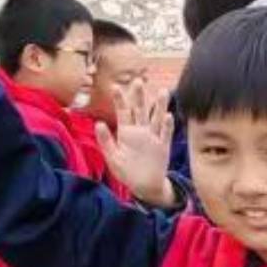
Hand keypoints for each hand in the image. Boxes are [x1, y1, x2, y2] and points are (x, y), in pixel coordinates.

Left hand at [103, 88, 175, 206]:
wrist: (144, 186)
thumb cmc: (126, 172)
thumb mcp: (112, 157)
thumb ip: (106, 140)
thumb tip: (98, 123)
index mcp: (126, 133)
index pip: (123, 112)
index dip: (120, 100)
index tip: (115, 86)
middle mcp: (140, 132)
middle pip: (140, 110)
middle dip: (139, 96)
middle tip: (138, 80)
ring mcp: (153, 138)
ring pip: (156, 118)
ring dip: (159, 106)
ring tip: (162, 91)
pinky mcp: (163, 147)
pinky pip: (166, 134)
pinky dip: (167, 126)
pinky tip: (169, 116)